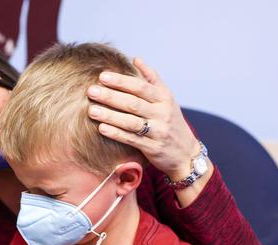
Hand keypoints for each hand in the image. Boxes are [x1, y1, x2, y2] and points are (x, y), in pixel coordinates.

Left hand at [87, 58, 199, 180]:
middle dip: (111, 96)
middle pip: (133, 103)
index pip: (141, 87)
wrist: (186, 153)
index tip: (102, 76)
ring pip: (131, 122)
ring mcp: (158, 131)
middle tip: (91, 91)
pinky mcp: (152, 148)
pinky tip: (101, 128)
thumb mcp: (167, 98)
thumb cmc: (170, 121)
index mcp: (164, 98)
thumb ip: (152, 79)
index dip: (121, 81)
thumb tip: (135, 59)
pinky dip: (116, 133)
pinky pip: (131, 139)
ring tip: (91, 110)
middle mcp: (162, 113)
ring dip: (110, 115)